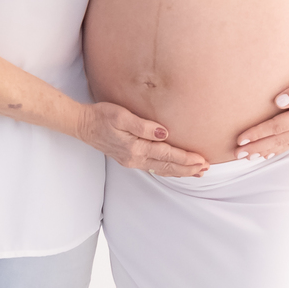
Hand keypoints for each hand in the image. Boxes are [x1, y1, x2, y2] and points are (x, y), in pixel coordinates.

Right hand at [78, 101, 209, 175]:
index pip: (167, 154)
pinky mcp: (129, 159)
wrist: (82, 125)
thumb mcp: (122, 115)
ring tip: (197, 172)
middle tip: (205, 168)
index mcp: (135, 148)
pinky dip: (168, 170)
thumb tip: (164, 133)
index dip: (186, 158)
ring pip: (161, 170)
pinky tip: (175, 169)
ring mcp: (131, 161)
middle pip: (167, 166)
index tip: (201, 160)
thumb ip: (143, 126)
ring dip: (180, 171)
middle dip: (188, 168)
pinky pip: (154, 168)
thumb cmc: (101, 116)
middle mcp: (134, 158)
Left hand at [234, 64, 288, 159]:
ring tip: (249, 157)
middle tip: (238, 154)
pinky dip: (281, 148)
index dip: (258, 133)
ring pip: (287, 144)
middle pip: (280, 140)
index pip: (278, 126)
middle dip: (258, 147)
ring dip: (267, 151)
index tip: (241, 139)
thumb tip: (278, 101)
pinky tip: (271, 152)